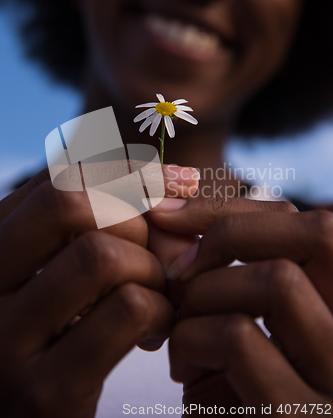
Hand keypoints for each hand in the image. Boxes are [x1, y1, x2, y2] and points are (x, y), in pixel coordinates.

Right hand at [0, 164, 197, 416]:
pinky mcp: (44, 392)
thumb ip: (109, 217)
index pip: (59, 176)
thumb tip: (184, 177)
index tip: (169, 190)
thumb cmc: (62, 325)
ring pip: (102, 256)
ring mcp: (5, 340)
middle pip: (73, 204)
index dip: (124, 175)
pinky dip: (160, 309)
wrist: (29, 413)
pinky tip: (155, 328)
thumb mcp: (66, 264)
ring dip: (150, 270)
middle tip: (151, 256)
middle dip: (135, 222)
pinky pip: (127, 311)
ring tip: (154, 293)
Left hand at [150, 196, 332, 410]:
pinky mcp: (301, 416)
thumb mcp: (250, 325)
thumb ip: (235, 271)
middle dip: (229, 232)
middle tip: (180, 269)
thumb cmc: (238, 392)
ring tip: (183, 330)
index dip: (238, 208)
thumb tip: (173, 210)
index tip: (171, 214)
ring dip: (206, 294)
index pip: (316, 225)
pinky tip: (184, 369)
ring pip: (278, 280)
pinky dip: (192, 339)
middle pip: (317, 232)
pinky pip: (240, 336)